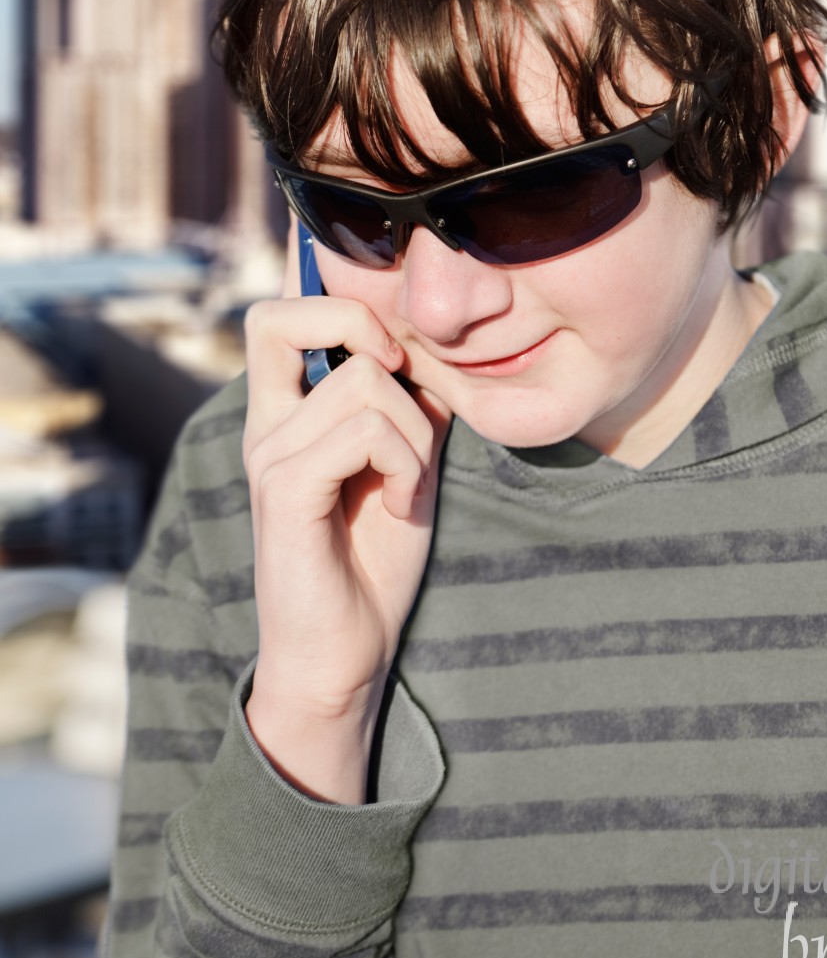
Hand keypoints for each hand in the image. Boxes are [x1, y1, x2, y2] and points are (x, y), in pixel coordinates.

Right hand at [242, 228, 450, 803]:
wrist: (345, 655)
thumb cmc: (373, 565)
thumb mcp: (406, 467)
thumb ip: (410, 409)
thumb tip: (430, 358)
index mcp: (285, 414)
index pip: (277, 313)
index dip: (336, 302)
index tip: (396, 356)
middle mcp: (265, 425)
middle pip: (282, 315)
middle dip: (362, 329)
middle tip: (402, 387)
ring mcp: (268, 456)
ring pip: (361, 381)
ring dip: (413, 431)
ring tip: (409, 483)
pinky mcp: (285, 491)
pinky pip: (362, 432)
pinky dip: (404, 462)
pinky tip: (402, 504)